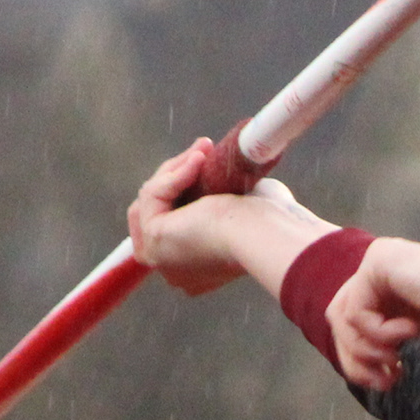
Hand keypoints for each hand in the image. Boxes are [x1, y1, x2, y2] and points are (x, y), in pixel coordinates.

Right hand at [129, 144, 324, 296]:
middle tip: (203, 148)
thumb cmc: (267, 222)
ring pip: (152, 199)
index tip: (198, 158)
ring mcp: (160, 256)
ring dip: (176, 168)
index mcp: (197, 270)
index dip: (179, 188)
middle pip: (156, 209)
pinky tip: (199, 159)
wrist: (264, 235)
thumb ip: (219, 196)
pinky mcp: (154, 238)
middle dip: (174, 175)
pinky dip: (173, 174)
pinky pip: (152, 195)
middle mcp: (174, 268)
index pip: (172, 223)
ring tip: (204, 150)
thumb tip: (206, 171)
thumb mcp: (240, 206)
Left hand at [328, 236, 419, 388]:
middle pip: (338, 321)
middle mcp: (386, 272)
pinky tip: (409, 331)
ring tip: (397, 358)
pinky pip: (353, 309)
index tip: (392, 382)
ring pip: (339, 316)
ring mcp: (381, 262)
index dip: (363, 361)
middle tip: (385, 381)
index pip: (355, 326)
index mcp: (400, 291)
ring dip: (365, 349)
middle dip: (355, 360)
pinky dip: (376, 332)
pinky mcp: (379, 260)